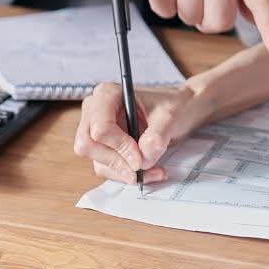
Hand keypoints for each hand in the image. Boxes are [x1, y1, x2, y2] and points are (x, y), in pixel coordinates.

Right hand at [74, 82, 212, 183]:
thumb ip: (156, 136)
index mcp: (107, 94)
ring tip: (155, 171)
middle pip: (88, 146)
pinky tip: (150, 171)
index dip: (119, 147)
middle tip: (142, 170)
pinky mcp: (103, 147)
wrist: (179, 110)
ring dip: (125, 172)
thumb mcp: (170, 116)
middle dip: (117, 162)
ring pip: (97, 161)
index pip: (100, 127)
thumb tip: (143, 160)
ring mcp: (96, 129)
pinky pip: (107, 168)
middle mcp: (95, 111)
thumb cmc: (172, 105)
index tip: (140, 159)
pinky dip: (126, 174)